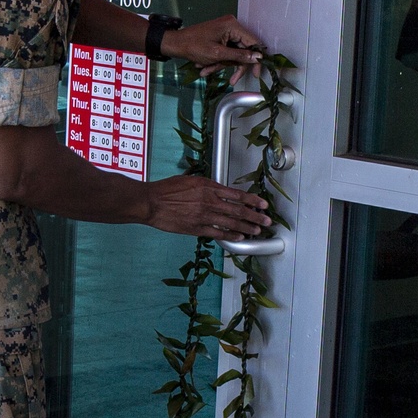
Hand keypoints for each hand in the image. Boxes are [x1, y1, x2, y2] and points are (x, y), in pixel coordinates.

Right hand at [145, 175, 271, 239]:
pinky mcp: (196, 228)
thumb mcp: (189, 180)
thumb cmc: (166, 190)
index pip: (237, 194)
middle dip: (255, 216)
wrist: (151, 202)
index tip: (262, 204)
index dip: (252, 200)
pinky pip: (218, 233)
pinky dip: (231, 235)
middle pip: (238, 210)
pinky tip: (239, 237)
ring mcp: (203, 216)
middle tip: (267, 220)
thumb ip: (206, 185)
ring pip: (231, 223)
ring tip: (257, 230)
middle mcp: (209, 201)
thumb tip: (218, 189)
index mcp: (208, 186)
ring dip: (247, 227)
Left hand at [161, 16, 265, 83]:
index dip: (256, 59)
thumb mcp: (218, 54)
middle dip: (233, 66)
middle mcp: (231, 26)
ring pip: (232, 54)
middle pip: (243, 50)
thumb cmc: (193, 46)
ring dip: (222, 65)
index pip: (253, 42)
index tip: (257, 73)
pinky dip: (217, 62)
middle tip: (233, 80)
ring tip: (208, 70)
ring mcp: (225, 32)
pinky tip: (205, 67)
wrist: (175, 44)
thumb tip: (257, 58)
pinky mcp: (219, 38)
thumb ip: (239, 56)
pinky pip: (225, 53)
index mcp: (232, 25)